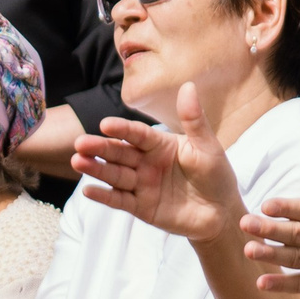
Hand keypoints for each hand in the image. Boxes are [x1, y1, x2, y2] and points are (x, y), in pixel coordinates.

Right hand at [73, 82, 243, 244]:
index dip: (122, 129)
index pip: (138, 134)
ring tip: (78, 161)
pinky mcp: (140, 207)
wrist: (221, 212)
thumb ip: (194, 119)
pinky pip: (120, 200)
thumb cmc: (216, 175)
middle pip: (119, 152)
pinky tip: (88, 190)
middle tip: (80, 143)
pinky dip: (104, 196)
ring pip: (115, 175)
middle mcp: (146, 162)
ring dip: (96, 169)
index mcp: (160, 144)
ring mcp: (141, 184)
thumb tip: (188, 85)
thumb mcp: (207, 146)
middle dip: (99, 147)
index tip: (105, 124)